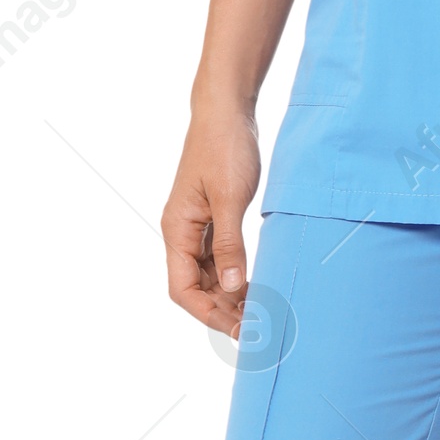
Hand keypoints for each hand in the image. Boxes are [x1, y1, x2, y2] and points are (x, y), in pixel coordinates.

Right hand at [162, 100, 259, 336]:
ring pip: (210, 275)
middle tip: (258, 328)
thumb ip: (230, 244)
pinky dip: (236, 275)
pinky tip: (256, 285)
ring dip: (231, 296)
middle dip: (222, 310)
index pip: (182, 288)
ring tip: (261, 312)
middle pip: (196, 288)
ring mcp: (198, 227)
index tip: (238, 327)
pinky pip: (221, 258)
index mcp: (177, 230)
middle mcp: (182, 233)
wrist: (227, 112)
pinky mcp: (214, 219)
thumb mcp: (230, 198)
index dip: (207, 313)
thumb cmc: (225, 148)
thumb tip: (233, 288)